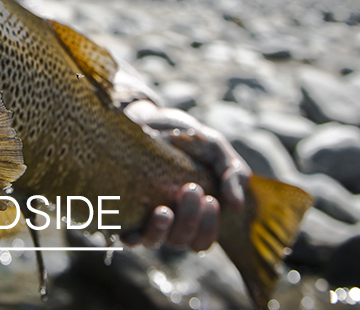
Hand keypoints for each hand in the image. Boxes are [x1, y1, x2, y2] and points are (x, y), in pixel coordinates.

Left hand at [120, 99, 250, 250]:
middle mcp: (170, 222)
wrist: (150, 118)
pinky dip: (129, 234)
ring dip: (160, 230)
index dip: (208, 228)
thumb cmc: (187, 138)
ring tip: (163, 211)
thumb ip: (233, 172)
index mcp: (195, 215)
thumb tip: (237, 203)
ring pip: (153, 240)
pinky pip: (123, 231)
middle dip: (189, 220)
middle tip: (191, 189)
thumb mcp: (215, 149)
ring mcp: (144, 217)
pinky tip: (131, 226)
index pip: (203, 240)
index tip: (211, 200)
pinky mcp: (122, 209)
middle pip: (181, 241)